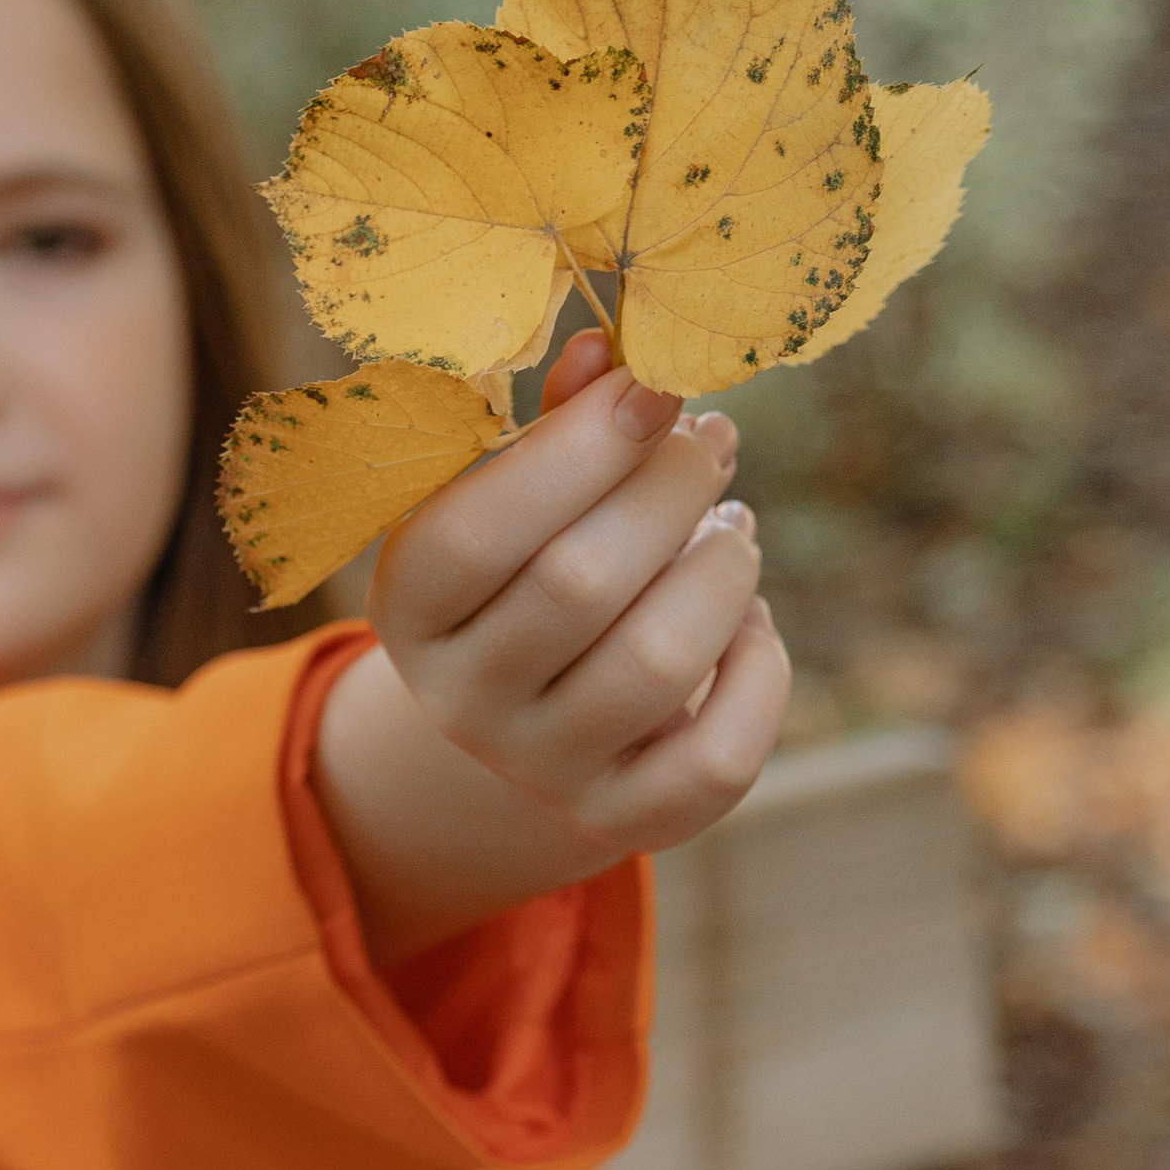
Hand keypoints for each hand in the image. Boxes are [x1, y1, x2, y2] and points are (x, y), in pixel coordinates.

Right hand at [310, 324, 787, 967]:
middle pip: (579, 584)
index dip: (577, 448)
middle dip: (668, 489)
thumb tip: (609, 350)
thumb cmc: (522, 572)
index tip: (655, 384)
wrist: (522, 732)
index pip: (473, 532)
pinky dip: (760, 670)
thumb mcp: (504, 502)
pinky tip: (746, 624)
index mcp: (410, 608)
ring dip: (721, 570)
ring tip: (730, 531)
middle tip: (708, 445)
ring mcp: (546, 771)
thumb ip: (552, 425)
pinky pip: (721, 756)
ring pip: (661, 663)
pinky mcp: (630, 819)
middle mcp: (464, 702)